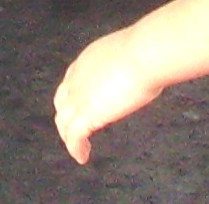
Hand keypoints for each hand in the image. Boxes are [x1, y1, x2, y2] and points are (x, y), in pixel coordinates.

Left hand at [52, 31, 162, 163]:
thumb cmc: (146, 52)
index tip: (80, 107)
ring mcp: (79, 96)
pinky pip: (74, 136)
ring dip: (69, 137)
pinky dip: (75, 148)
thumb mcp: (131, 54)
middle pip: (62, 102)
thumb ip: (128, 65)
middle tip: (75, 131)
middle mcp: (77, 77)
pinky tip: (82, 157)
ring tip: (78, 149)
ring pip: (64, 121)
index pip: (71, 81)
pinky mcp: (87, 113)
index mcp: (87, 60)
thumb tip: (143, 70)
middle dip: (66, 118)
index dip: (73, 97)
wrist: (143, 54)